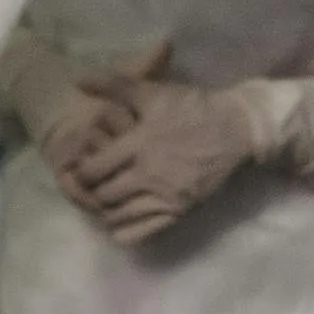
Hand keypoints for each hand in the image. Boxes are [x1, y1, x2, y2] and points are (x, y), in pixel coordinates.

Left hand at [59, 73, 261, 243]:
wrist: (236, 128)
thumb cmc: (192, 108)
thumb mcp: (153, 92)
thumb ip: (114, 86)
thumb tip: (77, 82)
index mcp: (138, 144)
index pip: (93, 170)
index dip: (81, 172)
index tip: (81, 168)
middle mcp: (148, 174)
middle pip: (103, 196)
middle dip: (90, 193)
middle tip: (89, 188)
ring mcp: (165, 195)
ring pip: (119, 216)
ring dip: (106, 212)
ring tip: (104, 202)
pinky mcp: (179, 210)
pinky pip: (143, 231)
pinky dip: (125, 231)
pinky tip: (121, 221)